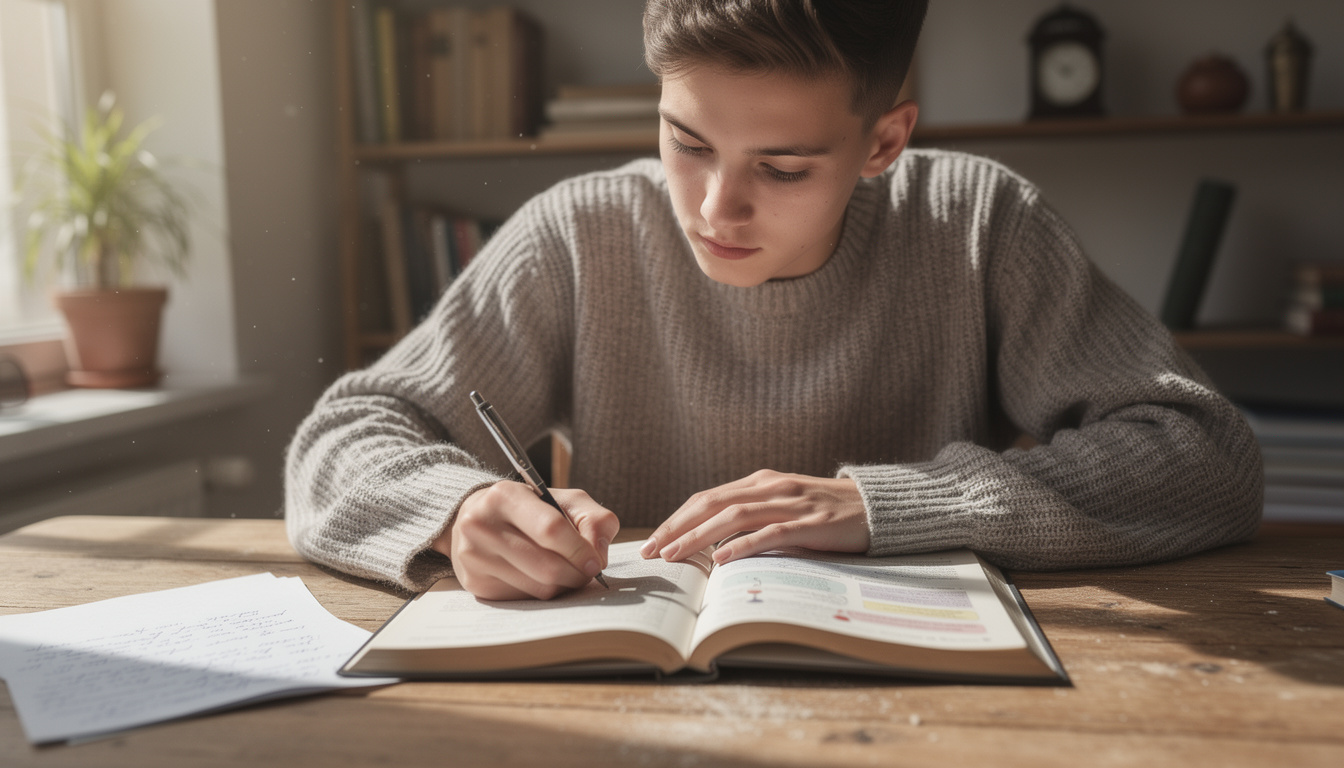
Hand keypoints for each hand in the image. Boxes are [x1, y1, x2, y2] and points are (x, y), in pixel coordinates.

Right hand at [433, 481, 619, 600]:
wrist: (478, 519)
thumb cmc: (530, 509)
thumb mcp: (564, 500)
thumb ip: (593, 519)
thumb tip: (599, 556)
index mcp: (505, 496)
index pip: (551, 529)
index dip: (580, 550)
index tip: (596, 563)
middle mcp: (481, 525)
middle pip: (546, 566)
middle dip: (576, 574)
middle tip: (587, 572)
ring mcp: (475, 557)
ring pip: (539, 588)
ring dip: (563, 585)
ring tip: (566, 572)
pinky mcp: (476, 584)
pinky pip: (525, 600)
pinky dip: (543, 592)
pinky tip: (540, 577)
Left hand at [639, 470, 868, 564]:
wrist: (877, 507)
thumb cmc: (827, 513)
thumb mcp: (785, 507)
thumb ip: (754, 517)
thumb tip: (713, 544)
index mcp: (760, 482)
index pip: (707, 498)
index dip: (676, 519)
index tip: (653, 541)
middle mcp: (771, 487)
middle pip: (712, 503)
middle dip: (677, 527)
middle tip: (651, 550)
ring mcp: (791, 503)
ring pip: (733, 516)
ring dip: (699, 537)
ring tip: (675, 555)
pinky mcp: (810, 522)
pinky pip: (770, 533)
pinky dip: (743, 544)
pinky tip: (722, 558)